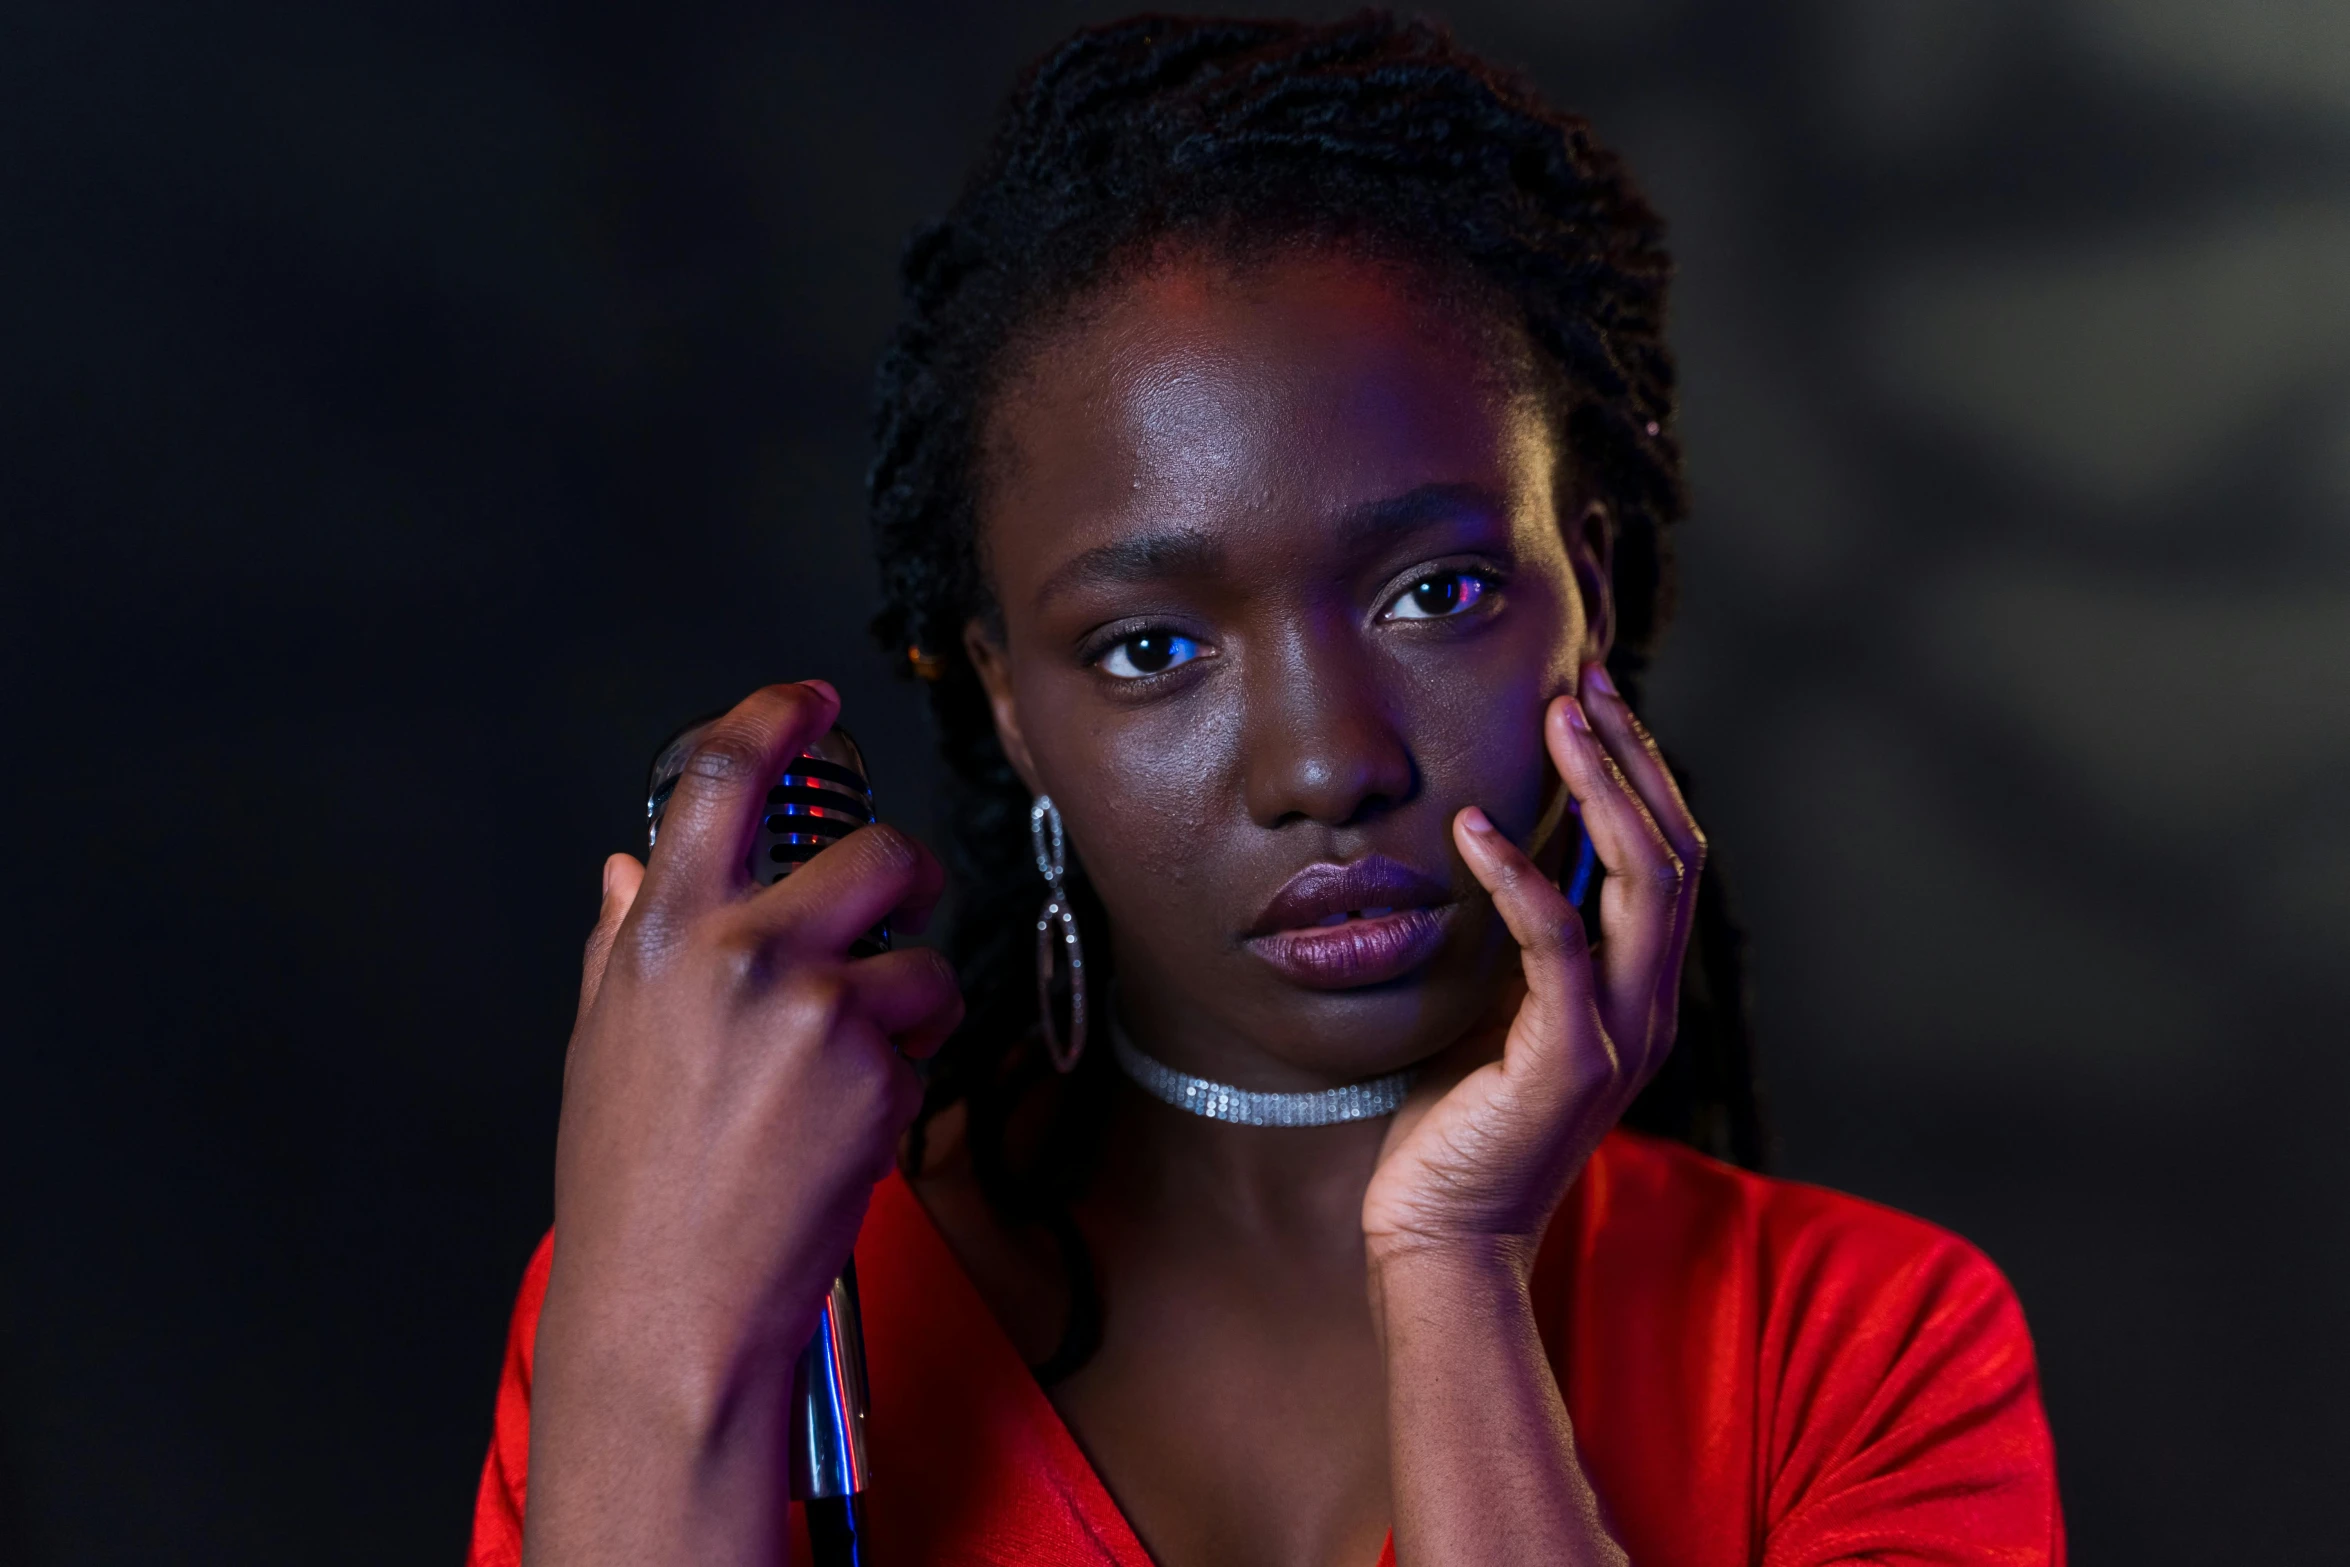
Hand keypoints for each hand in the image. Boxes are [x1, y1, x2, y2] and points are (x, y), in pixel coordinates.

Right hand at [522, 682, 960, 1565]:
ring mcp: (817, 1007)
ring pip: (922, 954)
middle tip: (899, 911)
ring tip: (860, 1059)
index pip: (722, 773)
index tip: (812, 702)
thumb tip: (628, 869)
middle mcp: (740, 949)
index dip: (777, 715)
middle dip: (905, 878)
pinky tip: (852, 1118)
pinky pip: (929, 1036)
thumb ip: (624, 941)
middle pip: (875, 849)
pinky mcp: (879, 1069)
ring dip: (913, 996)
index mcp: (662, 929)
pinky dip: (910, 1068)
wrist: (672, 1301)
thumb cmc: (632, 1181)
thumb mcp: (603, 1041)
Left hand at [1362, 665, 1703, 1262]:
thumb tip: (1506, 850)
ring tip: (1559, 717)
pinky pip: (1558, 947)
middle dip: (1633, 759)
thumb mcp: (1496, 1008)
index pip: (1667, 860)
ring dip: (1604, 791)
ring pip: (1646, 885)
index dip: (1640, 774)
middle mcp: (1649, 1008)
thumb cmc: (1458, 1122)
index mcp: (1638, 993)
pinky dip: (1521, 878)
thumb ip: (1522, 943)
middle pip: (1675, 854)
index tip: (1594, 699)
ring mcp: (1620, 1036)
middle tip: (1586, 683)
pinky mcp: (1570, 1063)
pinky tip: (1474, 829)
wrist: (1443, 1233)